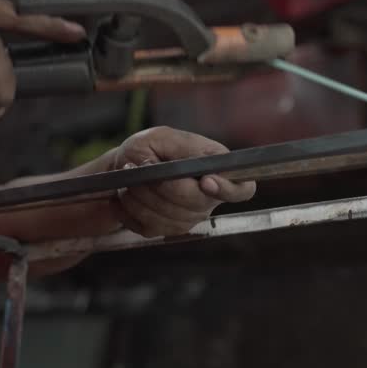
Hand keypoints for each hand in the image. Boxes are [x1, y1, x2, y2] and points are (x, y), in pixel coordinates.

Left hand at [110, 126, 256, 236]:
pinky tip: (127, 194)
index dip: (228, 189)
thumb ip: (170, 151)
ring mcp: (191, 216)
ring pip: (170, 217)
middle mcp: (209, 196)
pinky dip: (132, 210)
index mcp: (217, 168)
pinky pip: (152, 227)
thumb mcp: (156, 137)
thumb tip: (173, 173)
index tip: (206, 182)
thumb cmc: (146, 149)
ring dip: (141, 197)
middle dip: (161, 187)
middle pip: (197, 203)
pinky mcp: (169, 230)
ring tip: (128, 178)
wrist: (124, 168)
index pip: (242, 189)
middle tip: (136, 167)